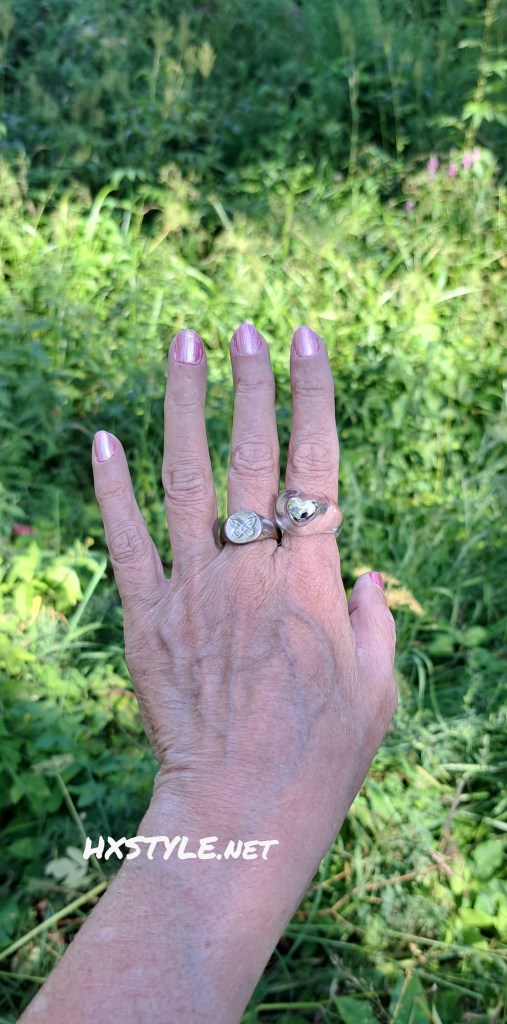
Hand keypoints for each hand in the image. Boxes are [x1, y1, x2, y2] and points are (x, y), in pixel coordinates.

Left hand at [92, 322, 396, 882]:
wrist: (242, 810)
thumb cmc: (322, 756)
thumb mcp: (378, 688)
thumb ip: (373, 619)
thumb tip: (361, 574)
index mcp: (312, 577)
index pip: (316, 464)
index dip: (311, 395)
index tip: (305, 341)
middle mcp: (251, 569)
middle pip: (251, 455)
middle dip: (248, 383)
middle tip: (241, 327)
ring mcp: (193, 588)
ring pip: (186, 478)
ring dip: (182, 406)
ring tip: (180, 346)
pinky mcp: (145, 618)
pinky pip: (125, 540)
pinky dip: (111, 488)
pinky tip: (102, 439)